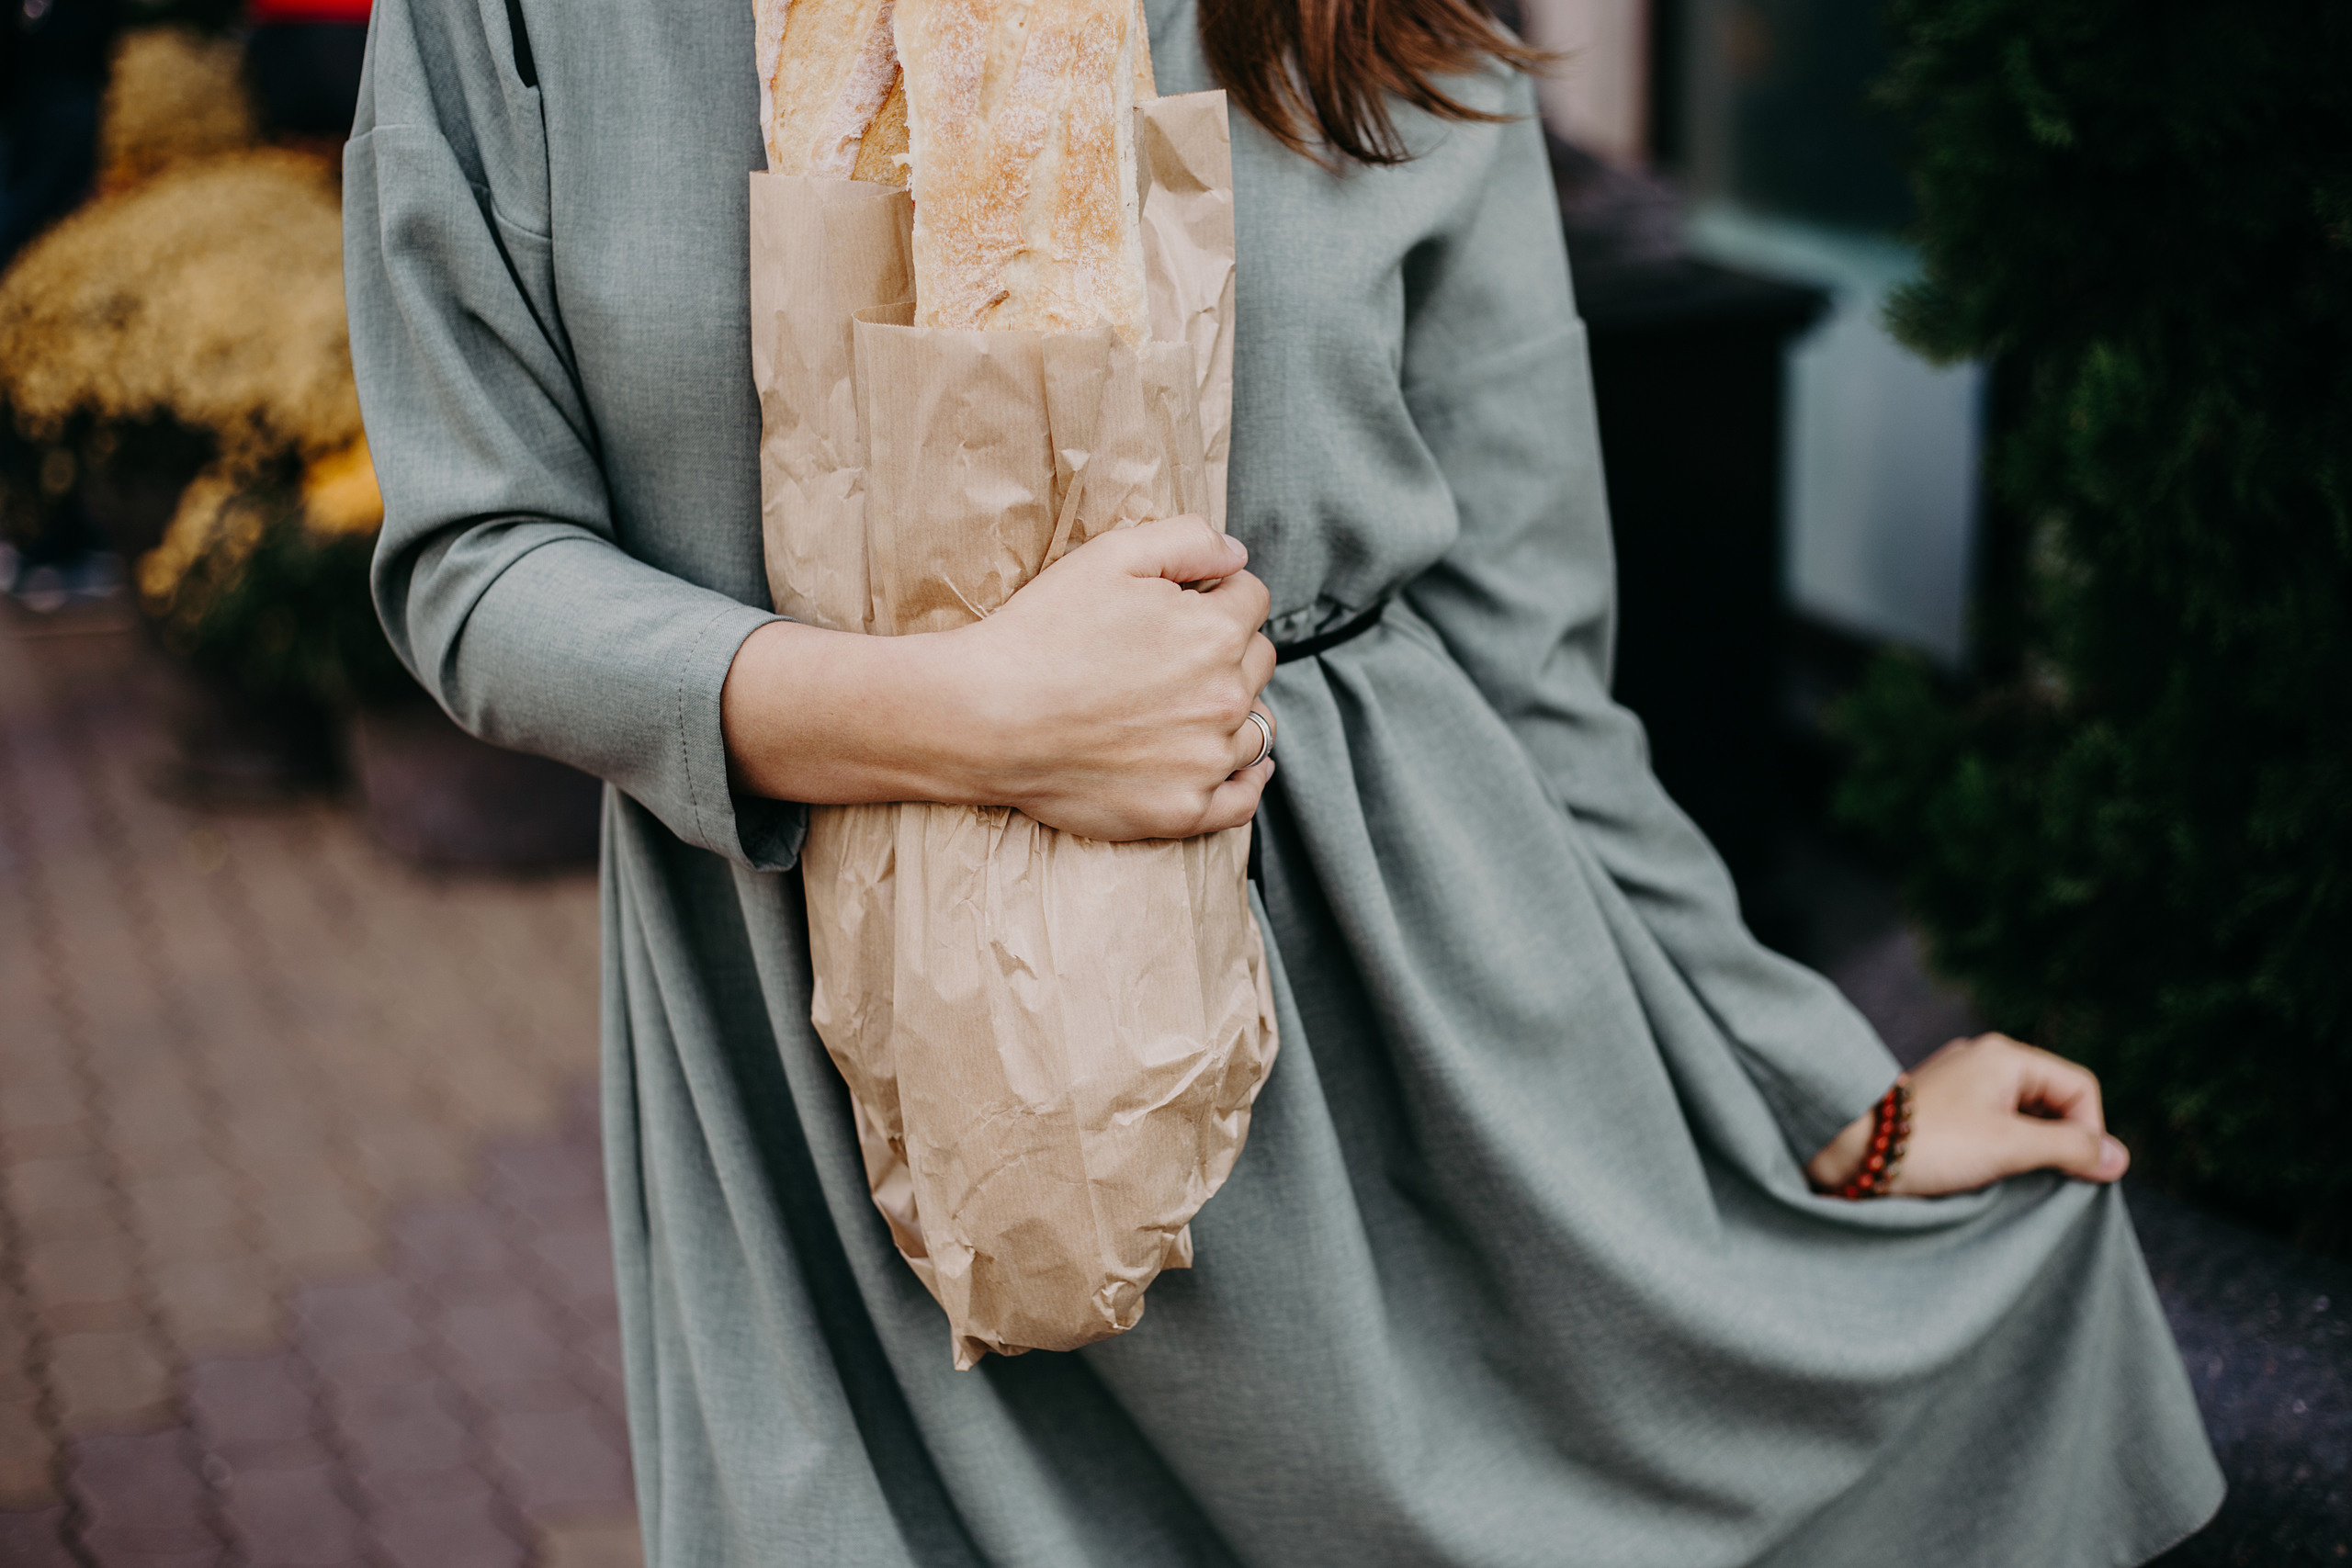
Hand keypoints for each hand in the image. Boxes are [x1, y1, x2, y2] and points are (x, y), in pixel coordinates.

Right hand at [722, 516, 1277, 840]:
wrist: (986, 718)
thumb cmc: (1041, 634)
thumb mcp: (1112, 556)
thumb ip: (1190, 540)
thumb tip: (1237, 555)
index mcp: (1215, 632)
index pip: (1251, 599)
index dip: (1218, 593)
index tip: (1184, 604)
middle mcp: (1225, 698)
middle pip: (1257, 659)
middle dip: (1227, 647)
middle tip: (1170, 653)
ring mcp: (1207, 760)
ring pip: (1256, 725)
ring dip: (1233, 709)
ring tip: (1185, 705)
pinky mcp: (1184, 809)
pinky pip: (1244, 798)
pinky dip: (1247, 779)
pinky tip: (1239, 764)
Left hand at [1806, 1033, 2130, 1197]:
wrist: (1849, 1151)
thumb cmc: (1930, 1144)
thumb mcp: (2010, 1146)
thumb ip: (2068, 1149)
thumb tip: (2118, 1159)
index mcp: (2004, 1056)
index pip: (2079, 1087)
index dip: (2089, 1131)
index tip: (2076, 1172)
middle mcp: (1983, 1061)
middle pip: (2052, 1100)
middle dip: (2059, 1142)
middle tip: (2047, 1181)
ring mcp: (1960, 1083)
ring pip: (2021, 1116)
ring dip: (2028, 1150)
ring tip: (2011, 1180)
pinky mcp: (1940, 1109)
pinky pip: (1990, 1125)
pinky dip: (1999, 1150)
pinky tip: (1986, 1176)